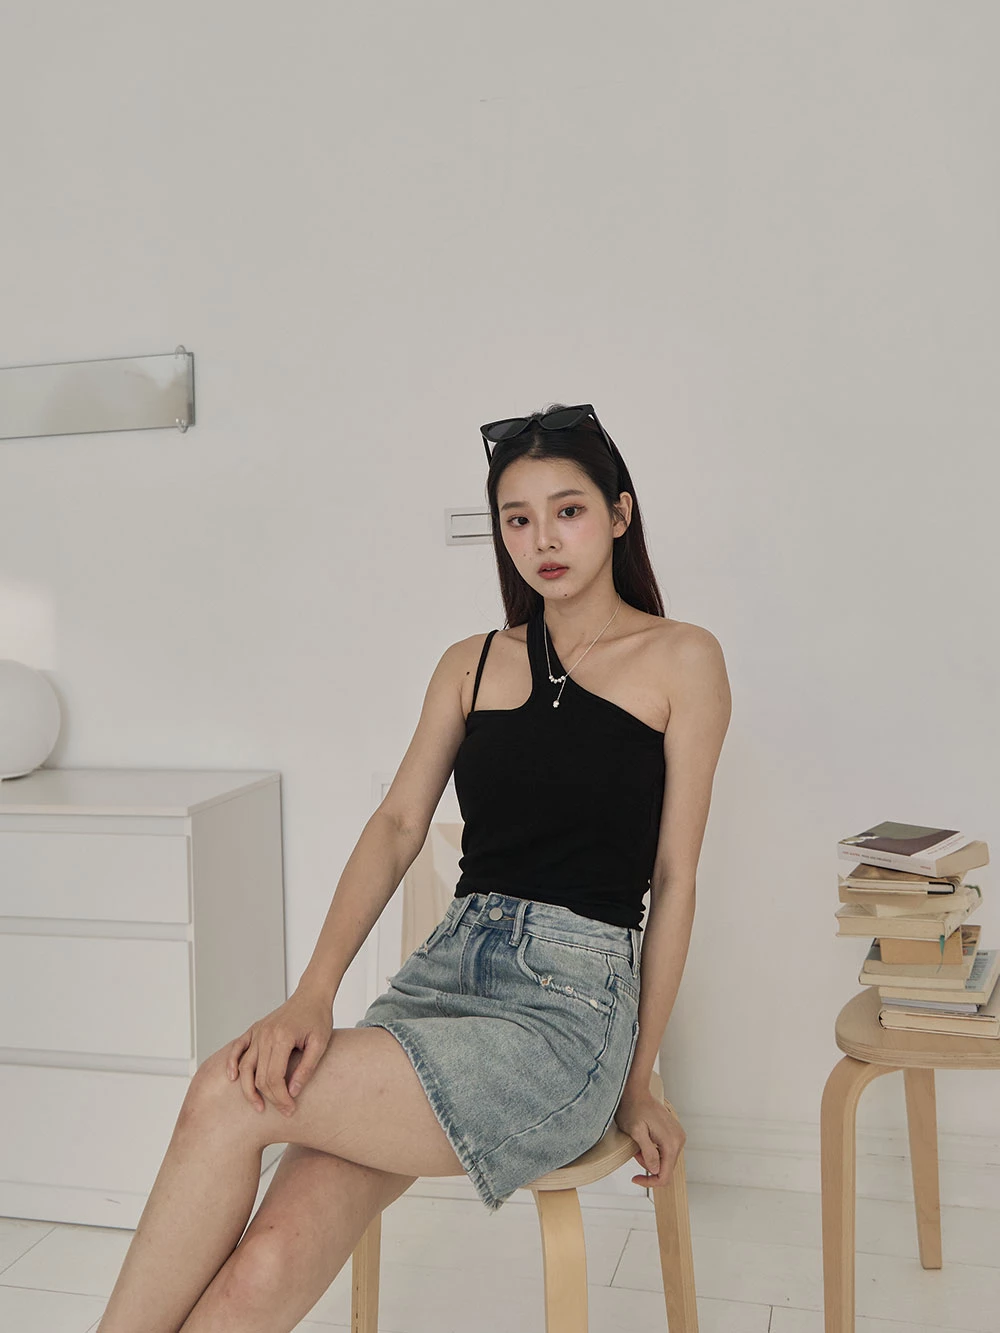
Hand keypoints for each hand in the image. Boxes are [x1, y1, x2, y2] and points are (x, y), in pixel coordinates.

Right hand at [226, 989, 332, 1116]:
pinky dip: (232, 1063)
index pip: (274, 1077)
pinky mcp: (255, 1029)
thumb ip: (306, 1068)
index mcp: (281, 1037)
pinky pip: (237, 1048)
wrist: (311, 995)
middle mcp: (265, 1034)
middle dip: (270, 1098)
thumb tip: (292, 1092)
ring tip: (258, 1106)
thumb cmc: (318, 1018)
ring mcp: (258, 1031)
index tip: (290, 1109)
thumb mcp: (320, 1044)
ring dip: (249, 1089)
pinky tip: (233, 1078)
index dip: (281, 1098)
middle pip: (259, 1076)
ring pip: (246, 1067)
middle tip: (284, 1110)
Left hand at [614, 1086, 686, 1189]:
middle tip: (636, 1154)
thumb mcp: (636, 1132)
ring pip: (666, 1160)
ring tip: (639, 1146)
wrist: (636, 1091)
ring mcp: (677, 1135)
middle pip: (666, 1169)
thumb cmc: (633, 1108)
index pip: (665, 1176)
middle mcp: (679, 1140)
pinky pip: (666, 1151)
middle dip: (649, 1166)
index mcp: (671, 1142)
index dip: (649, 1182)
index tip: (636, 1178)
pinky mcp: (674, 1133)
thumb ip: (647, 1153)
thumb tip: (655, 1170)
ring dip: (651, 1159)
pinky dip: (655, 1151)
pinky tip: (645, 1142)